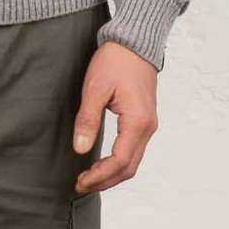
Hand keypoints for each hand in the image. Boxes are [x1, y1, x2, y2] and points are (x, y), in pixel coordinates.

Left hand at [70, 40, 156, 193]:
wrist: (134, 43)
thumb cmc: (115, 61)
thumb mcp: (95, 89)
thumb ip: (87, 120)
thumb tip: (79, 149)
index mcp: (137, 122)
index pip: (119, 161)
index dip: (99, 176)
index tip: (80, 182)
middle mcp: (148, 127)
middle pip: (129, 168)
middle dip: (105, 181)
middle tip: (80, 185)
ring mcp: (148, 125)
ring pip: (133, 162)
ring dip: (112, 174)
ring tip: (88, 178)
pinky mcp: (144, 121)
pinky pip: (133, 151)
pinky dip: (118, 163)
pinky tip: (101, 163)